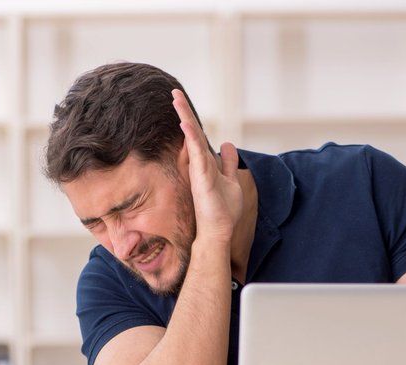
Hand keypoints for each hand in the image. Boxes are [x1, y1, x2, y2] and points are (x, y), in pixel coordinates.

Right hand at [172, 89, 241, 243]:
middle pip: (191, 132)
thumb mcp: (231, 180)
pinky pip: (195, 151)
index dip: (191, 119)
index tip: (182, 103)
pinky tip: (186, 122)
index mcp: (205, 163)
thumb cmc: (223, 210)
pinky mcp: (200, 175)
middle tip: (175, 93)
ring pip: (191, 137)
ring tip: (176, 98)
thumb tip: (227, 144)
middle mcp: (199, 163)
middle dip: (183, 112)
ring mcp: (198, 168)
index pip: (197, 136)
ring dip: (184, 117)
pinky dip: (191, 135)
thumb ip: (228, 162)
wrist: (219, 230)